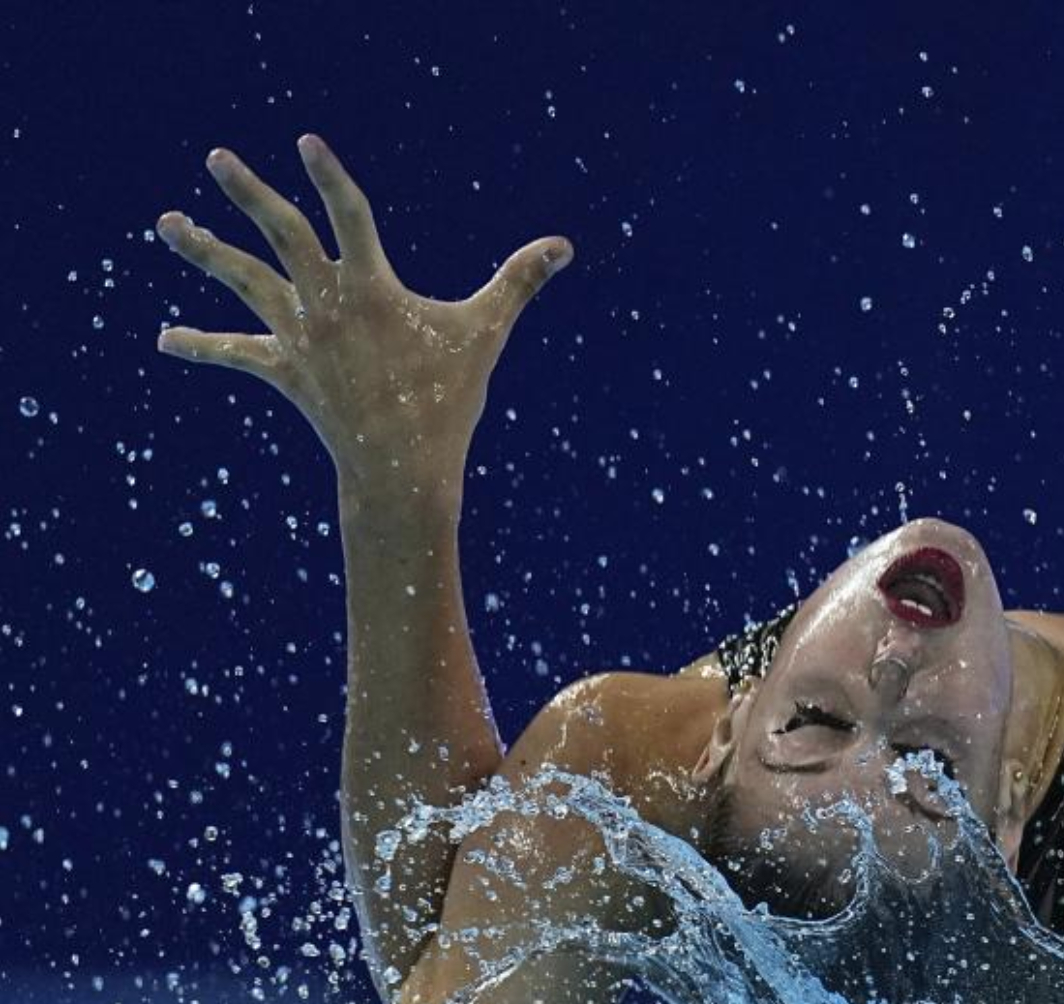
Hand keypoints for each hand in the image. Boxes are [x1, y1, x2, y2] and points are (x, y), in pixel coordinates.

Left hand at [155, 133, 570, 495]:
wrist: (404, 469)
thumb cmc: (450, 398)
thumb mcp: (486, 333)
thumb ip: (519, 281)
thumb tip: (564, 244)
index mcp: (372, 290)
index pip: (350, 217)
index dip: (330, 178)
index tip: (307, 142)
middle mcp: (327, 305)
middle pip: (280, 236)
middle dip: (247, 194)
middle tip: (217, 159)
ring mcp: (301, 337)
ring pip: (244, 283)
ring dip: (202, 251)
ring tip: (168, 224)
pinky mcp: (286, 372)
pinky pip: (237, 353)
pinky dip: (202, 345)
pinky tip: (166, 339)